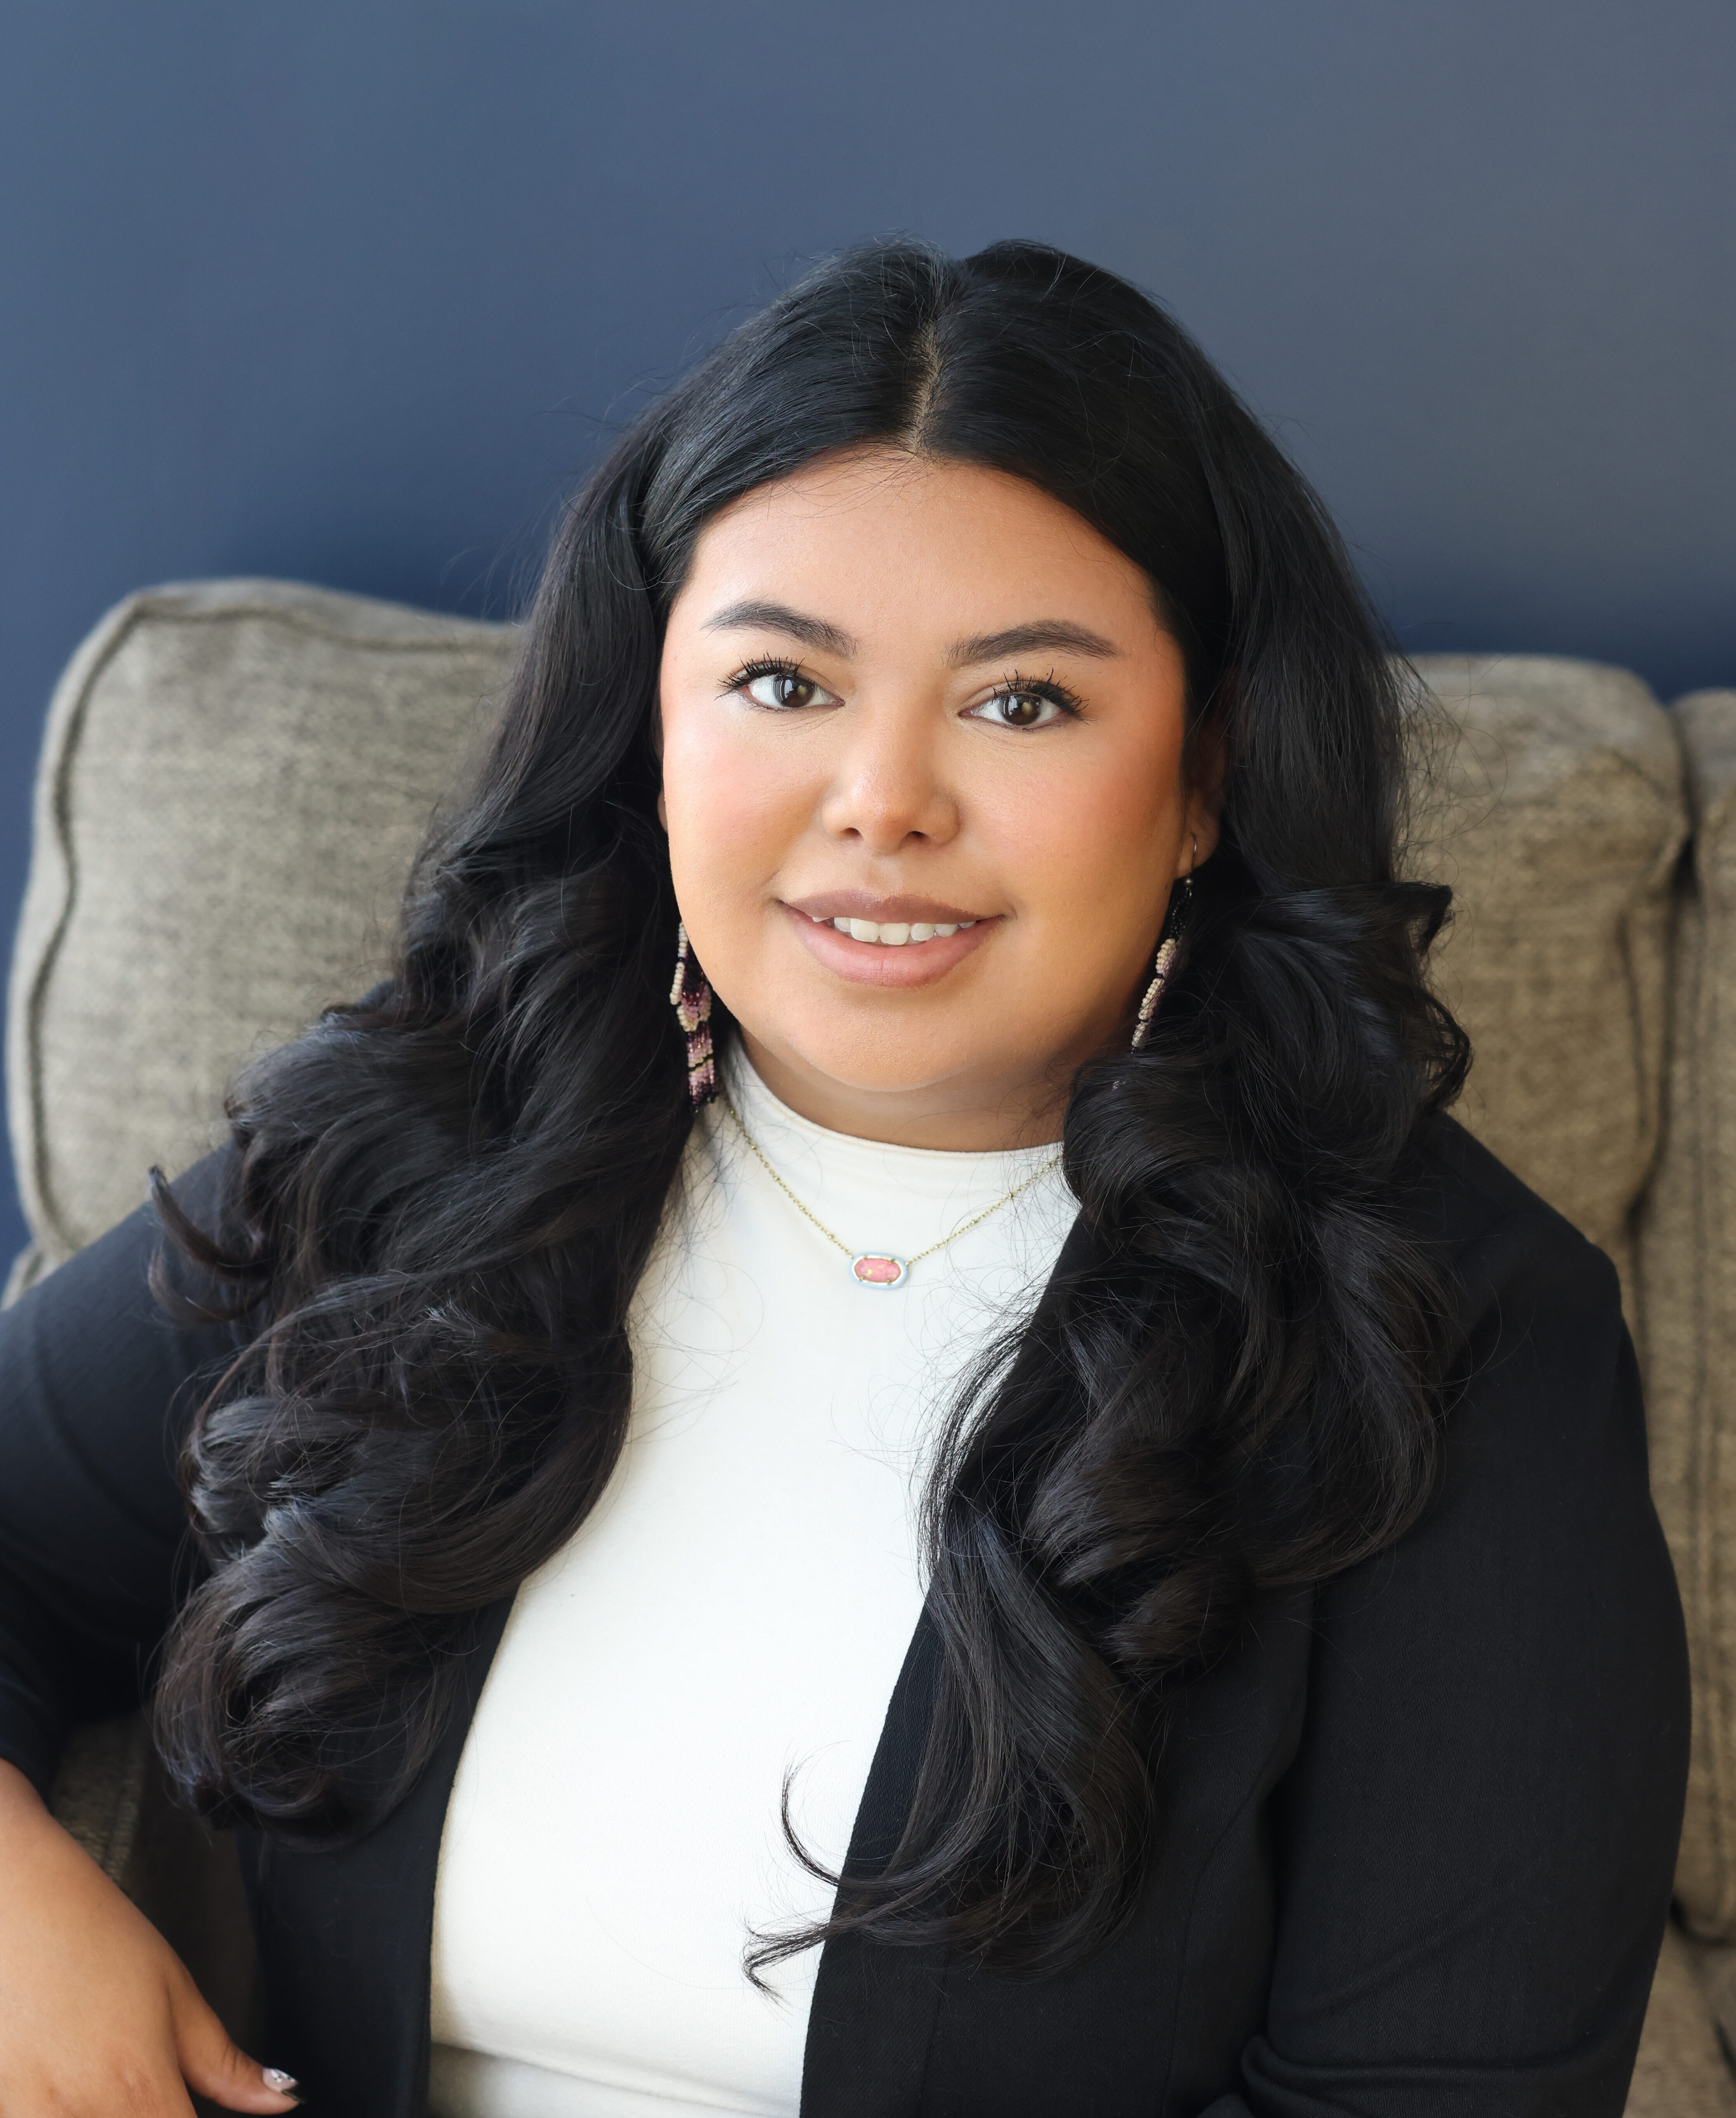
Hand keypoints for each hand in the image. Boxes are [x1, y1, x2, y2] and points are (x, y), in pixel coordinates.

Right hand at [0, 1758, 299, 2113]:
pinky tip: (85, 2090)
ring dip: (124, 2116)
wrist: (11, 1904)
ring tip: (122, 2085)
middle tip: (168, 2091)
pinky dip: (77, 2113)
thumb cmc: (91, 1937)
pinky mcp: (5, 2113)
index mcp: (139, 2088)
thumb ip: (227, 2065)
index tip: (213, 2116)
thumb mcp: (175, 1993)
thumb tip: (284, 2100)